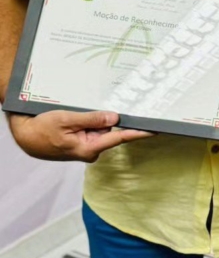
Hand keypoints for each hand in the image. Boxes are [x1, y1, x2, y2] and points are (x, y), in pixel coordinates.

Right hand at [8, 110, 153, 161]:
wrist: (25, 137)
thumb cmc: (41, 130)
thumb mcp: (67, 120)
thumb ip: (92, 119)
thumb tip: (115, 117)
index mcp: (90, 148)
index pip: (120, 137)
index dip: (139, 133)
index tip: (155, 129)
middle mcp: (92, 150)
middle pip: (111, 131)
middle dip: (110, 119)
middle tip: (108, 106)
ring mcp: (87, 147)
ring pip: (101, 129)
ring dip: (97, 120)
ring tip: (78, 114)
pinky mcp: (83, 143)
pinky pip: (93, 130)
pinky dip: (91, 122)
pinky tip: (78, 117)